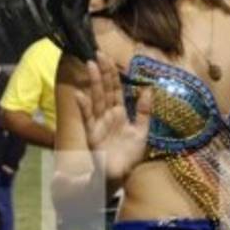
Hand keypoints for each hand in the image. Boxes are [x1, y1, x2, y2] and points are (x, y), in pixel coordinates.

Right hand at [75, 52, 150, 181]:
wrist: (119, 175)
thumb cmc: (129, 155)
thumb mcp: (142, 132)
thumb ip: (144, 111)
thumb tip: (148, 89)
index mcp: (119, 113)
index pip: (115, 89)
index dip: (112, 73)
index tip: (108, 57)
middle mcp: (107, 115)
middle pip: (105, 90)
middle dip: (102, 72)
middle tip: (98, 54)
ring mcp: (98, 124)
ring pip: (96, 99)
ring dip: (93, 83)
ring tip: (90, 65)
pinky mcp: (92, 135)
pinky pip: (88, 119)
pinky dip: (83, 107)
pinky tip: (80, 95)